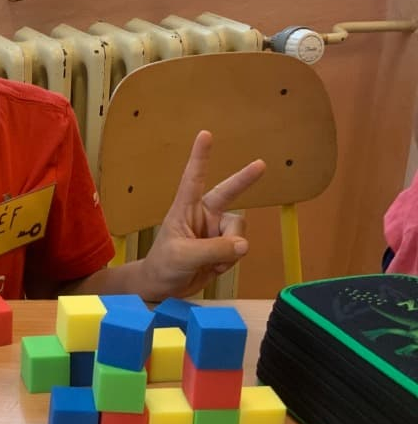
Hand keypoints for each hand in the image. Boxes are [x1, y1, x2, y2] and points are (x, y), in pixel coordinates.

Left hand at [140, 129, 265, 299]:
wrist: (163, 289)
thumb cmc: (163, 266)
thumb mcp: (183, 256)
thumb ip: (213, 250)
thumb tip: (243, 245)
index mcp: (185, 209)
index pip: (194, 178)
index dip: (200, 156)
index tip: (206, 134)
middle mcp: (203, 215)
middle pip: (228, 194)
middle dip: (244, 180)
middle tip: (261, 165)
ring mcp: (214, 231)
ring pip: (239, 231)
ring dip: (231, 249)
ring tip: (211, 263)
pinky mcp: (223, 248)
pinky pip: (239, 249)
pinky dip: (230, 262)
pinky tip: (214, 268)